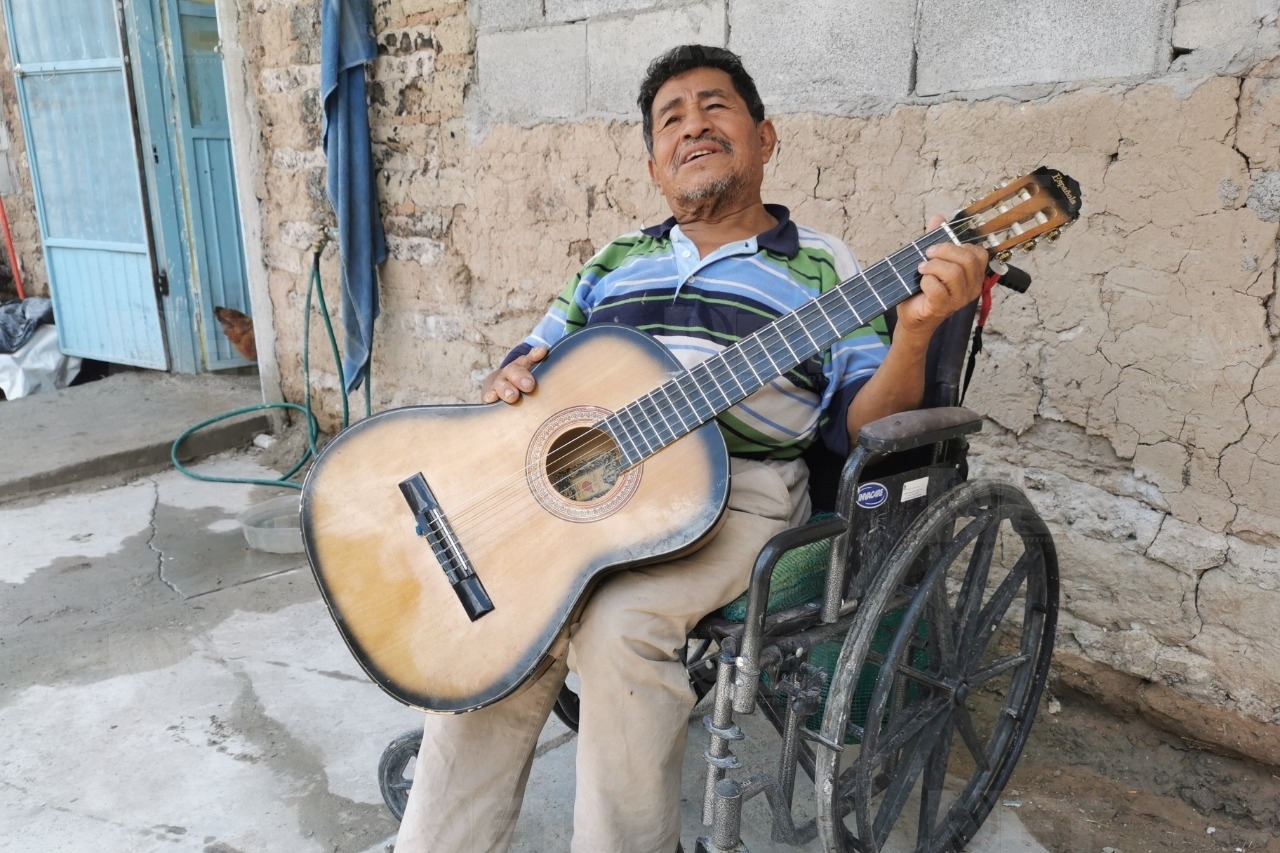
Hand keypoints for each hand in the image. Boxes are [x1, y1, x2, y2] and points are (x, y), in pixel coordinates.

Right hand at [481, 346, 547, 403]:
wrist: (499, 388)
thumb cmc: (525, 385)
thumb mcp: (536, 377)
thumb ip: (548, 375)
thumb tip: (569, 375)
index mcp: (524, 366)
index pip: (530, 358)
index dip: (535, 355)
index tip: (542, 352)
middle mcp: (510, 372)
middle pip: (515, 371)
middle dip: (521, 377)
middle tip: (529, 386)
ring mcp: (499, 383)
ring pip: (501, 384)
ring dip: (506, 389)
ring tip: (512, 397)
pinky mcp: (489, 394)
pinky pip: (488, 395)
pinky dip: (489, 396)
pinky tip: (491, 399)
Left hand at [893, 214, 987, 341]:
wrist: (913, 316)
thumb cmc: (925, 289)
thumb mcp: (932, 260)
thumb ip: (936, 239)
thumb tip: (938, 218)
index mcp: (973, 275)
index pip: (980, 254)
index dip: (960, 245)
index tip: (941, 246)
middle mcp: (971, 287)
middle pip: (968, 260)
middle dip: (945, 251)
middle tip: (928, 254)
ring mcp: (959, 300)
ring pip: (954, 273)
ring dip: (933, 266)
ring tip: (922, 268)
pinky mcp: (942, 308)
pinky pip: (937, 288)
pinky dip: (926, 281)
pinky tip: (921, 282)